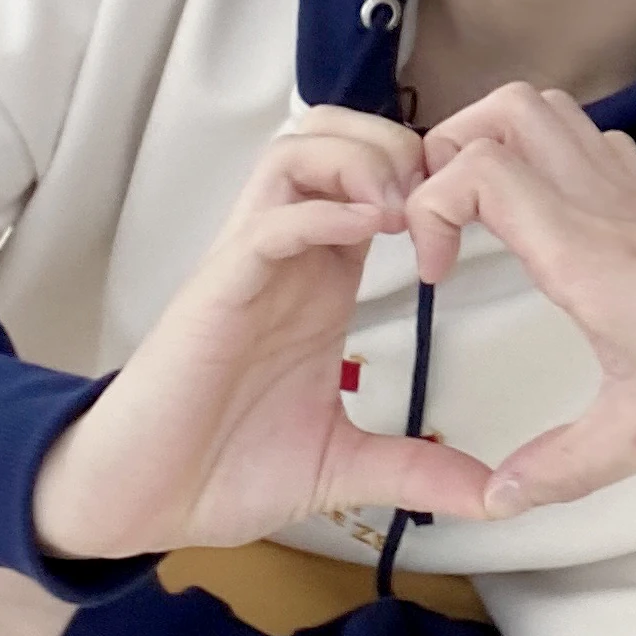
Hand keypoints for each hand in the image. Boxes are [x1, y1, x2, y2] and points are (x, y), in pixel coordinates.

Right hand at [30, 108, 479, 560]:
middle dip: (394, 141)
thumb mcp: (344, 465)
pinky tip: (367, 232)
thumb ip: (418, 469)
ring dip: (359, 160)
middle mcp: (289, 255)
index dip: (427, 174)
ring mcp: (250, 264)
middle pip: (333, 133)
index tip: (473, 221)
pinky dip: (320, 212)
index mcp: (323, 279)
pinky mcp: (217, 287)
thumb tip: (494, 498)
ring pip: (296, 151)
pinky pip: (268, 220)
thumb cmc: (225, 467)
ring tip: (402, 210)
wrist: (141, 502)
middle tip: (436, 195)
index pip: (373, 176)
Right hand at [404, 86, 635, 588]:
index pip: (479, 170)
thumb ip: (561, 468)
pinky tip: (551, 223)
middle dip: (449, 148)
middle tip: (440, 221)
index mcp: (588, 252)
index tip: (438, 274)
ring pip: (556, 113)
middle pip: (510, 108)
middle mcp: (609, 207)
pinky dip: (553, 157)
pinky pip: (597, 146)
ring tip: (480, 217)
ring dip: (499, 142)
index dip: (430, 204)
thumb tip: (493, 500)